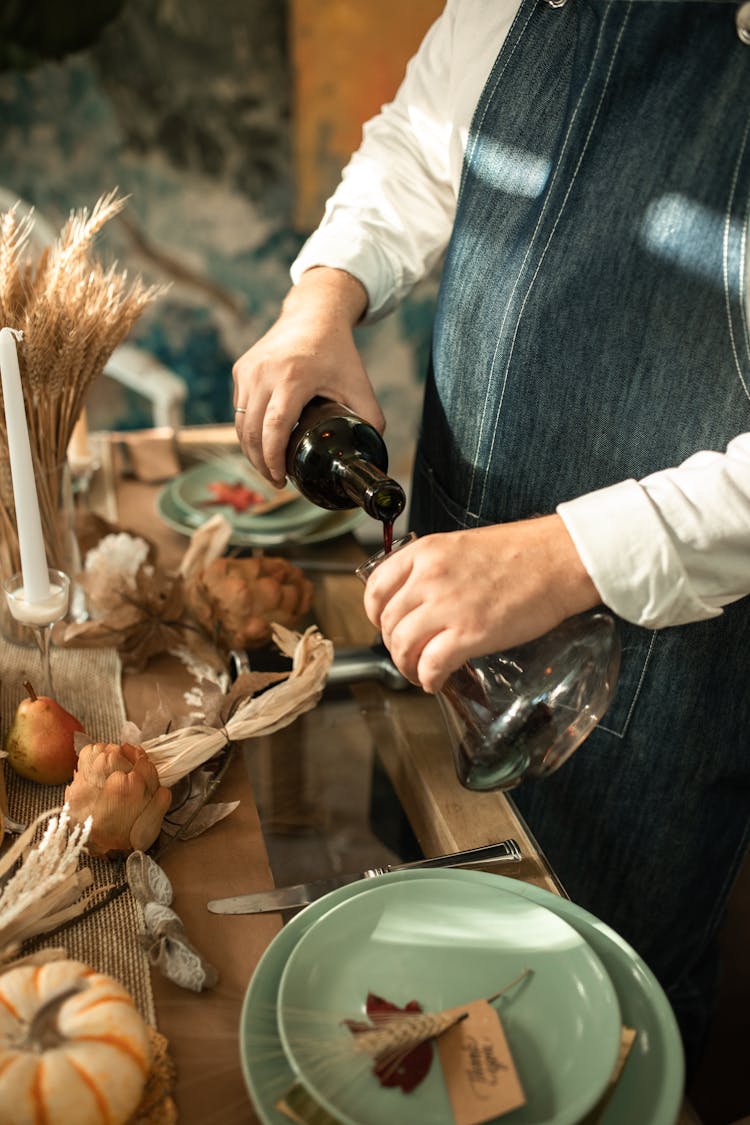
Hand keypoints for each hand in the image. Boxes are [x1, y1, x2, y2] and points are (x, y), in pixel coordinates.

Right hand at [232, 267, 382, 484]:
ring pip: (240, 423)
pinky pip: (239, 409)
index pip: (273, 428)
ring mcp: (248, 370)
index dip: (273, 459)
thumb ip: (370, 420)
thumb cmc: (338, 351)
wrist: (314, 313)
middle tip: (277, 481)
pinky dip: (247, 431)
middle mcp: (264, 373)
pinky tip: (262, 444)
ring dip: (250, 451)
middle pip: (251, 431)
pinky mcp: (241, 369)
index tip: (281, 479)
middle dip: (260, 463)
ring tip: (268, 468)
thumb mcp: (359, 384)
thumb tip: (371, 455)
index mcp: (293, 378)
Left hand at [363, 516, 600, 692]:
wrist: (560, 560)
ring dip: (407, 667)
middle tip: (408, 655)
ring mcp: (448, 606)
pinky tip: (436, 682)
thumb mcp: (464, 546)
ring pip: (402, 647)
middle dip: (394, 646)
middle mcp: (429, 577)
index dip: (376, 614)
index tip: (386, 625)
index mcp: (425, 552)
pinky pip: (430, 665)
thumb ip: (435, 569)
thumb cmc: (523, 553)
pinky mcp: (469, 633)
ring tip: (420, 672)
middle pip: (388, 623)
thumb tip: (421, 598)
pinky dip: (428, 679)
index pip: (376, 588)